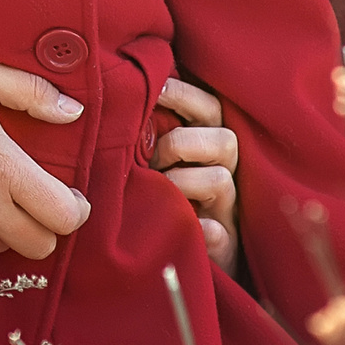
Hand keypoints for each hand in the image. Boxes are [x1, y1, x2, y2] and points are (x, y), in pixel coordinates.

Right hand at [0, 48, 90, 259]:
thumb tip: (74, 112)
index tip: (70, 195)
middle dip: (47, 225)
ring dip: (9, 230)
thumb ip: (33, 92)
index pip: (63, 217)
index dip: (76, 209)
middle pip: (40, 246)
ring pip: (3, 249)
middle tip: (38, 199)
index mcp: (2, 167)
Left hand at [153, 78, 239, 275]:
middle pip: (224, 139)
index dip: (181, 93)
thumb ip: (147, 129)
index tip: (150, 88)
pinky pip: (219, 232)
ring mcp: (226, 208)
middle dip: (182, 142)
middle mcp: (223, 170)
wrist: (181, 255)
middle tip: (152, 156)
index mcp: (206, 142)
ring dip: (185, 182)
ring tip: (158, 191)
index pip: (207, 105)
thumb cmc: (159, 193)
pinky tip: (190, 228)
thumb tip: (119, 94)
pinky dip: (206, 230)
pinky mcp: (224, 244)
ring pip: (221, 179)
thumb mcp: (154, 156)